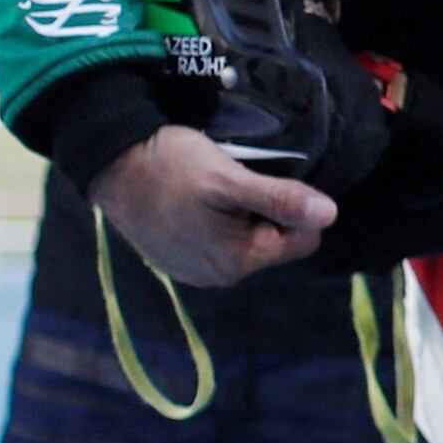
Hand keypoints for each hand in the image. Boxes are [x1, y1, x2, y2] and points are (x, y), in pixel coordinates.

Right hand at [91, 127, 330, 289]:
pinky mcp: (176, 261)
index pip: (303, 239)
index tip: (261, 184)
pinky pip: (218, 244)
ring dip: (241, 217)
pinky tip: (195, 201)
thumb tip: (331, 215)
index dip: (292, 208)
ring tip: (213, 191)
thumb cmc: (171, 167)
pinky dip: (216, 223)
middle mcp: (218, 277)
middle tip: (235, 184)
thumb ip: (280, 199)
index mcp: (237, 262)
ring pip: (247, 242)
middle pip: (275, 242)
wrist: (111, 164)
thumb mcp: (230, 178)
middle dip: (266, 213)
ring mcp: (194, 272)